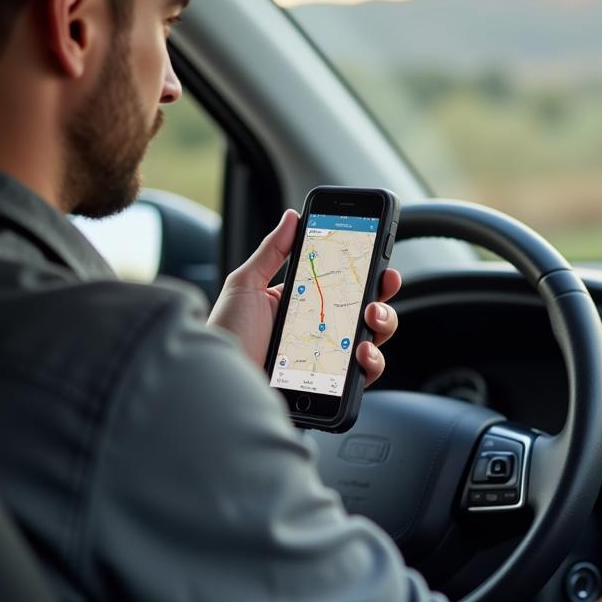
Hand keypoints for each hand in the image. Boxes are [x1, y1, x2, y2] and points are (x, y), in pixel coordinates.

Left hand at [208, 209, 401, 382]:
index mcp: (301, 304)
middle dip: (382, 293)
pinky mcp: (331, 385)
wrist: (218, 381)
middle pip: (365, 309)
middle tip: (383, 282)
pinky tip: (362, 352)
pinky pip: (363, 376)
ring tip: (371, 316)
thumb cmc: (226, 334)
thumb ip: (271, 250)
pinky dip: (372, 362)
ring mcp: (327, 359)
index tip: (377, 253)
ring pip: (373, 340)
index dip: (364, 270)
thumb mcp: (245, 284)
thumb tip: (292, 217)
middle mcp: (318, 331)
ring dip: (384, 323)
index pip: (341, 283)